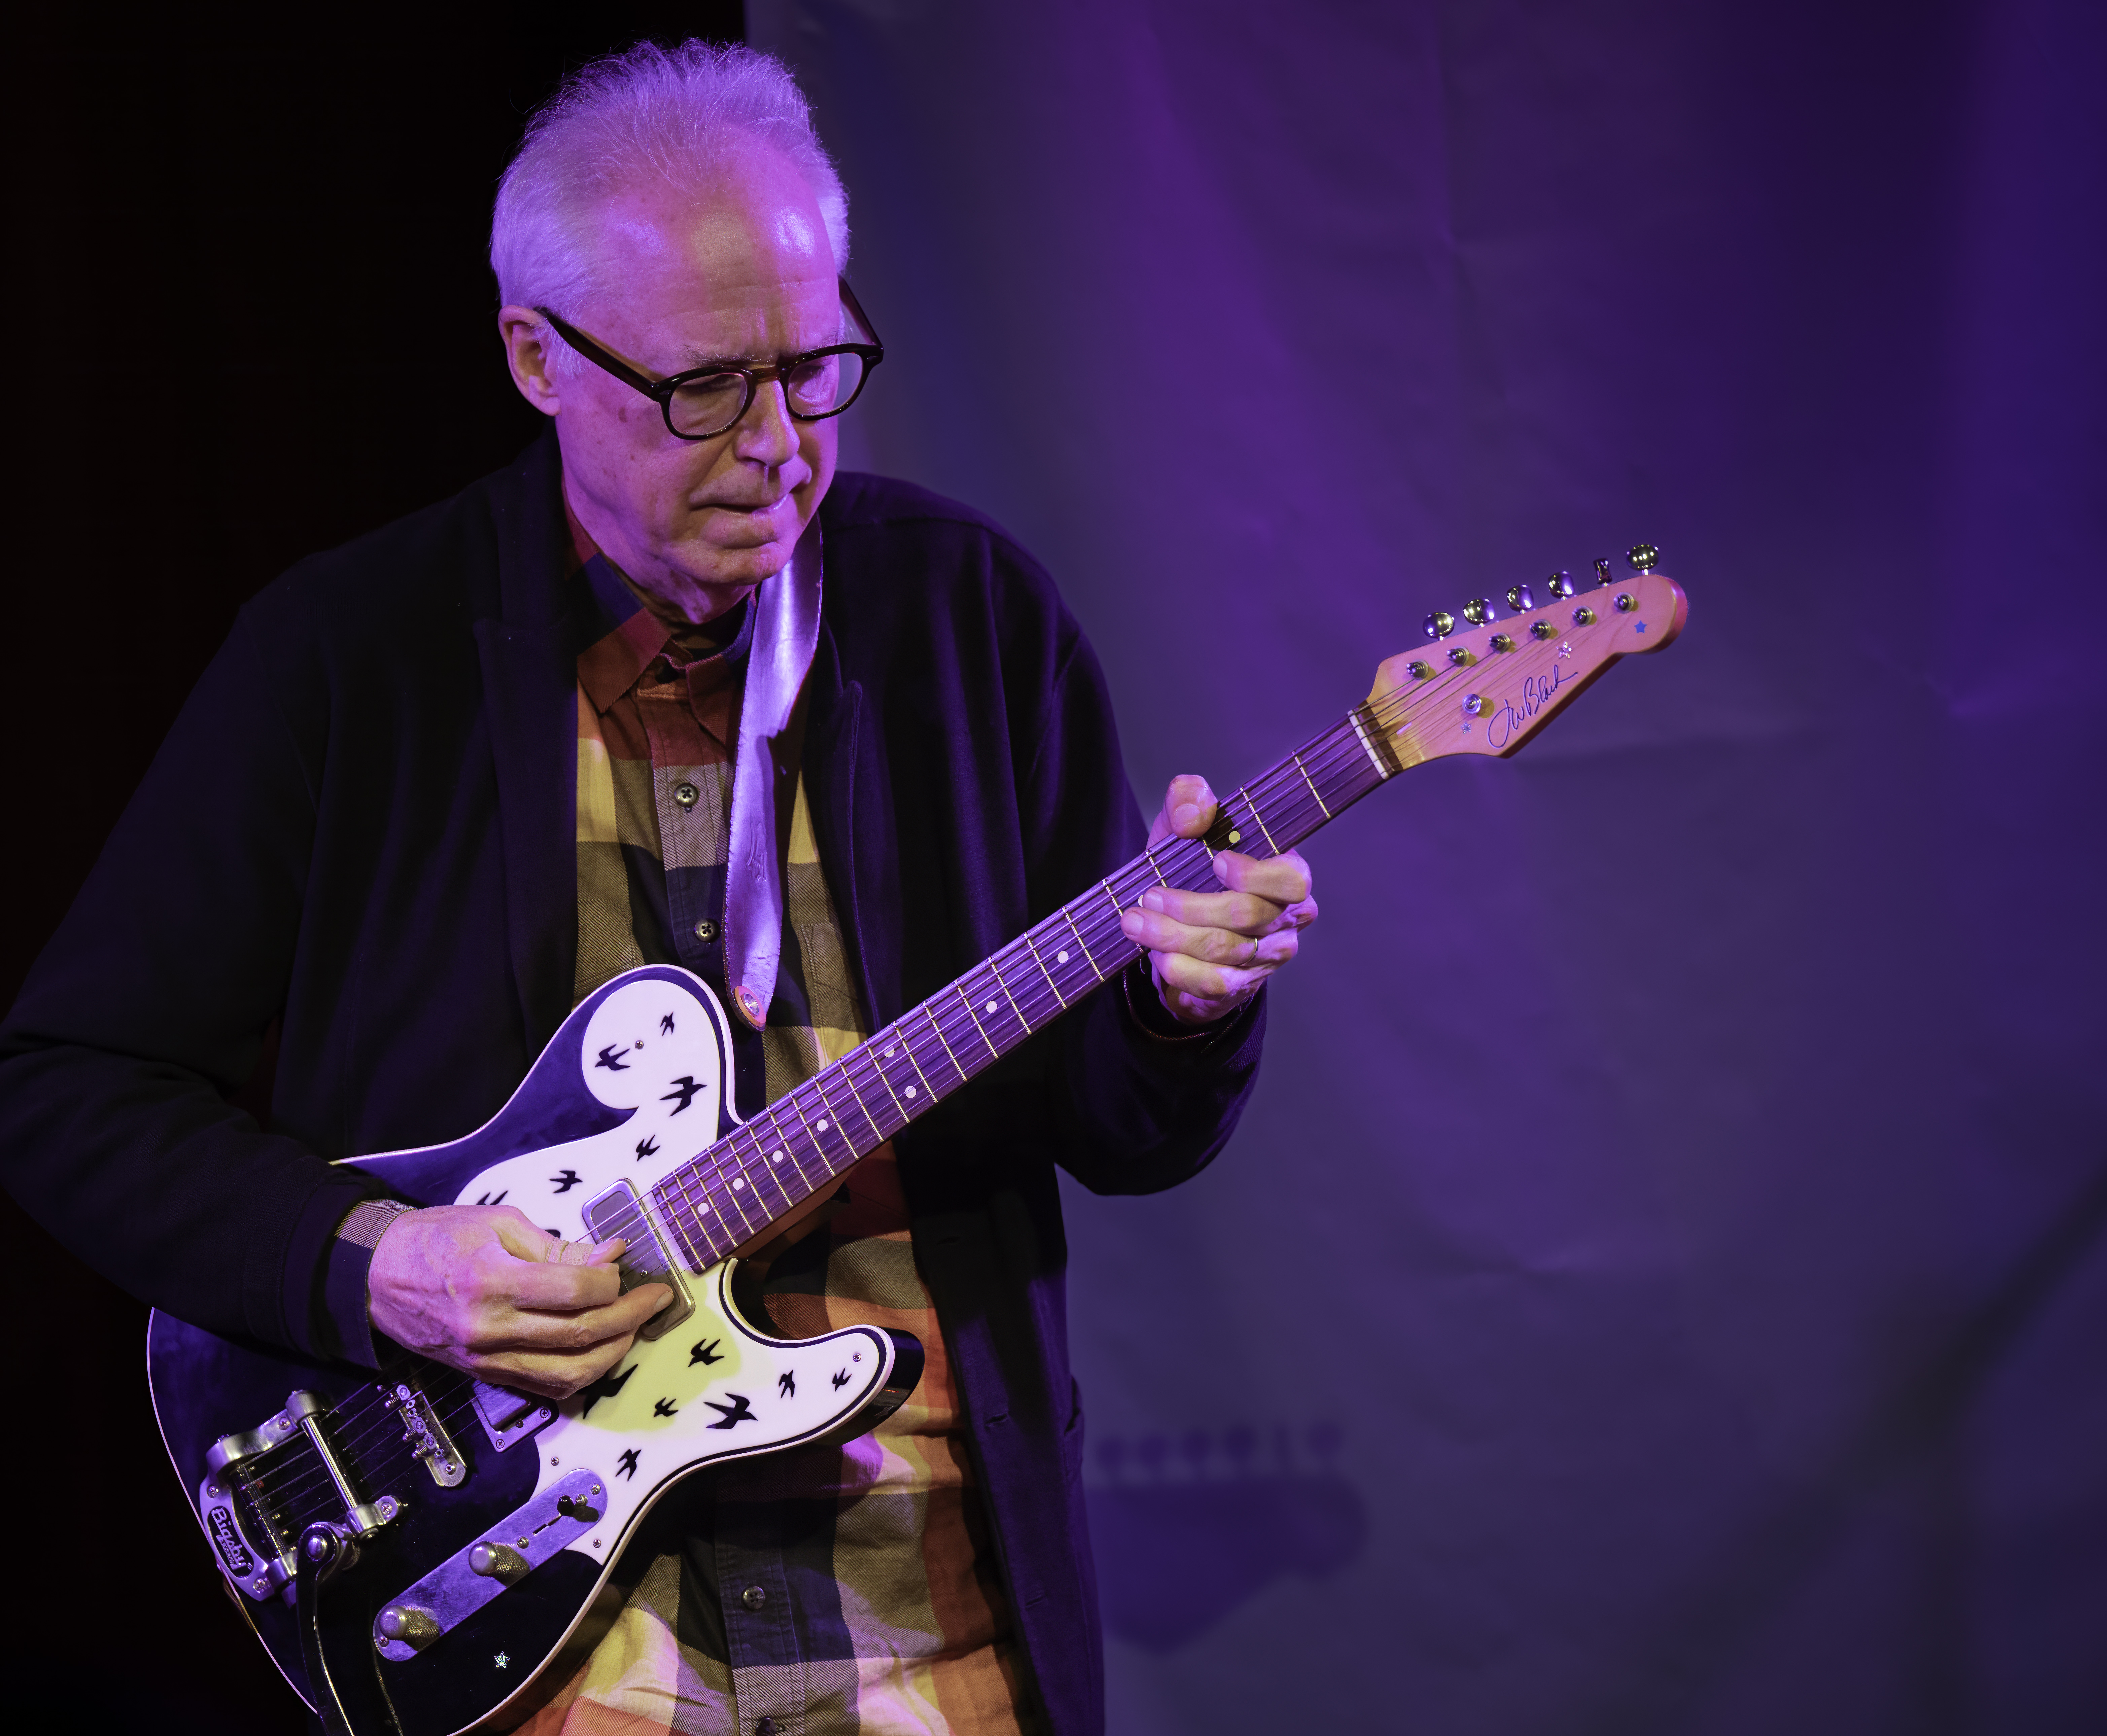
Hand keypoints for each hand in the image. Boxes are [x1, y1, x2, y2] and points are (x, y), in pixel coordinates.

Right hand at [367, 1205, 671, 1400]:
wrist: (377, 1277)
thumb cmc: (437, 1239)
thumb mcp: (498, 1224)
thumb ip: (558, 1246)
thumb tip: (612, 1254)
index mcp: (491, 1281)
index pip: (574, 1293)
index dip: (613, 1283)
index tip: (625, 1269)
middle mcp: (489, 1328)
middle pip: (579, 1336)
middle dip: (630, 1318)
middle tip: (655, 1299)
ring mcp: (487, 1359)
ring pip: (569, 1374)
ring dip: (614, 1352)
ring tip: (634, 1326)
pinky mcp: (485, 1375)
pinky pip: (546, 1387)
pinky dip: (583, 1373)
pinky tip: (602, 1349)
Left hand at [1119, 773, 1318, 1026]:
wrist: (1179, 922)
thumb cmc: (1191, 867)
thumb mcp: (1184, 828)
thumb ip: (1189, 801)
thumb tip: (1195, 812)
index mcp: (1286, 875)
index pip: (1291, 880)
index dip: (1256, 875)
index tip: (1216, 861)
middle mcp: (1285, 920)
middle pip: (1246, 916)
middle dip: (1189, 907)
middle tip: (1148, 896)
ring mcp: (1266, 957)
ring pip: (1224, 950)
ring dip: (1173, 937)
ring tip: (1135, 922)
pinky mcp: (1242, 986)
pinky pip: (1213, 983)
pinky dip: (1179, 969)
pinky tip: (1155, 955)